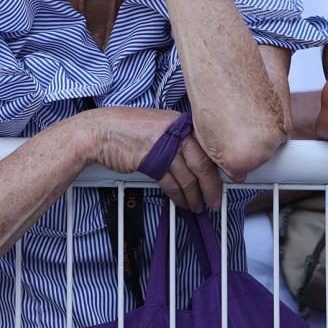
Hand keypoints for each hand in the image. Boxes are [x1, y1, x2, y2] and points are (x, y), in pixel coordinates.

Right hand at [84, 106, 222, 212]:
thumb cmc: (126, 129)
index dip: (219, 167)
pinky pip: (171, 183)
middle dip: (212, 187)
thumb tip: (198, 160)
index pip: (207, 148)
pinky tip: (181, 201)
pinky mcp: (152, 161)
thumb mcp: (159, 128)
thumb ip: (179, 140)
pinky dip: (178, 196)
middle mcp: (175, 131)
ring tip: (198, 206)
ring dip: (194, 196)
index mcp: (180, 121)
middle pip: (202, 164)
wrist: (100, 131)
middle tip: (216, 200)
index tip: (227, 179)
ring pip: (188, 177)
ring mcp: (164, 145)